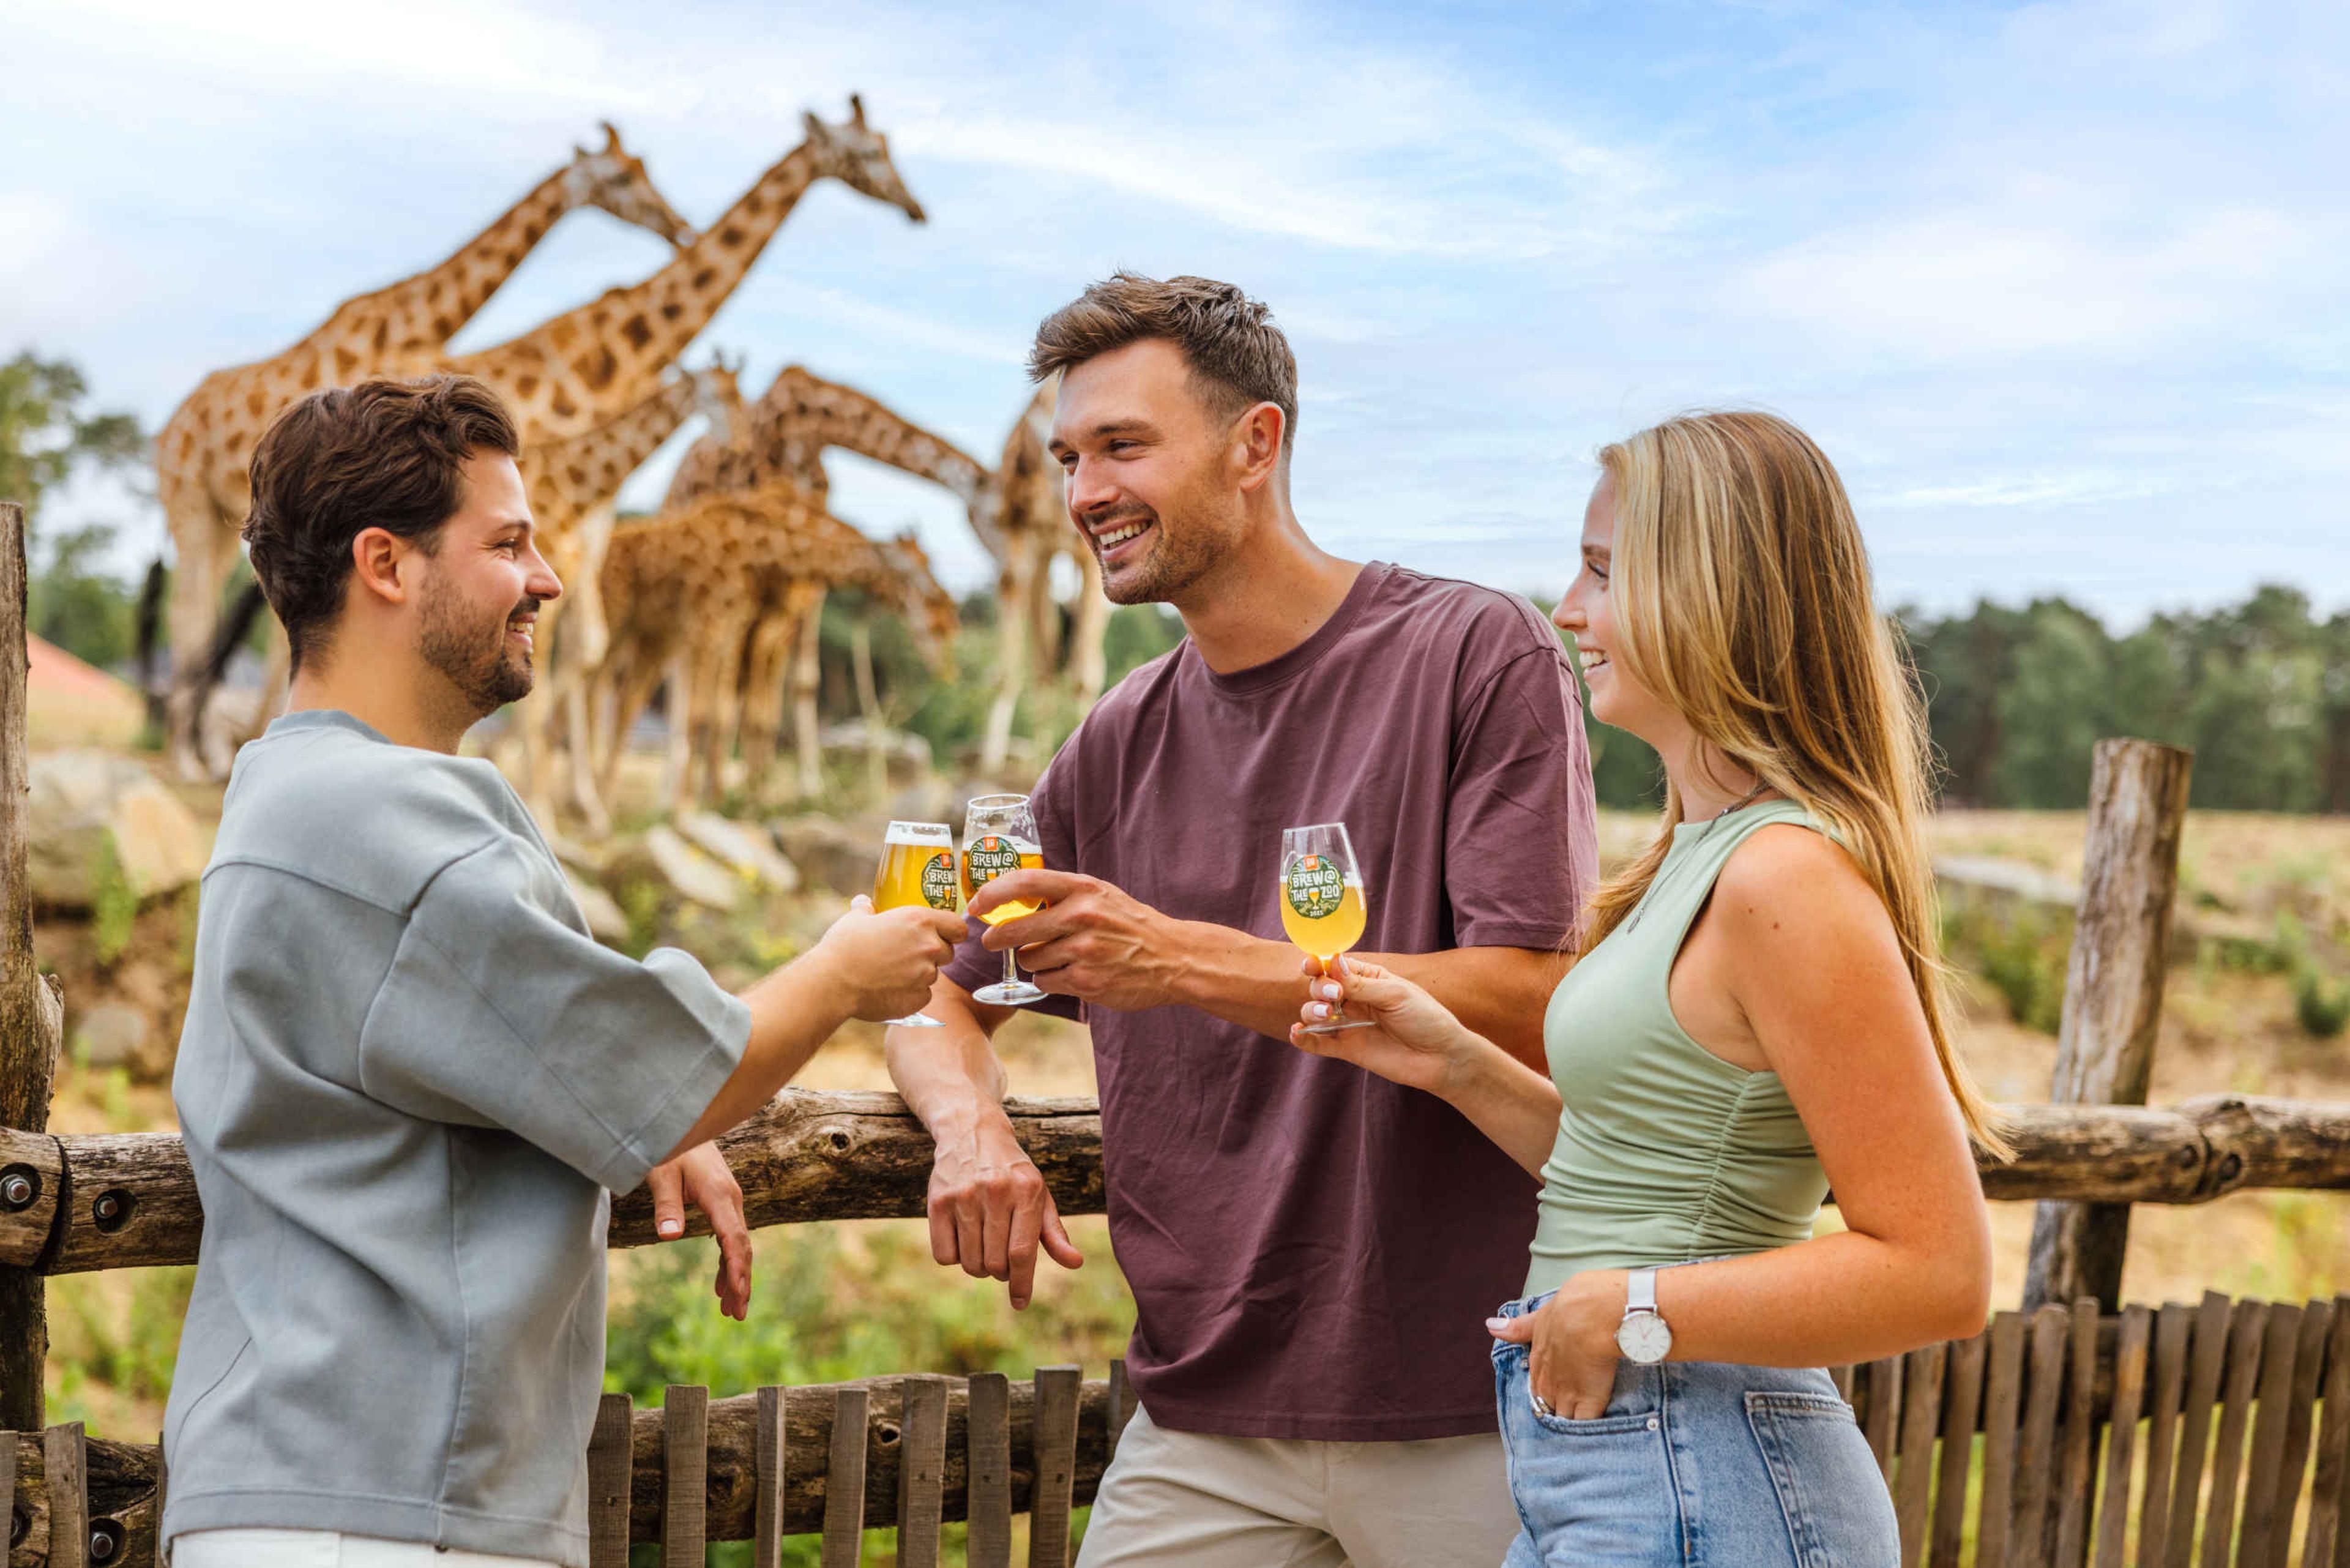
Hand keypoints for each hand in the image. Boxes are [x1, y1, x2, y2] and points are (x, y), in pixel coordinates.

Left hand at [645, 1141, 752, 1320]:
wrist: (684, 1121)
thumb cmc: (670, 1146)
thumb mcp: (660, 1172)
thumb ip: (666, 1204)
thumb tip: (669, 1236)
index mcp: (718, 1194)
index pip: (733, 1238)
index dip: (736, 1268)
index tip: (737, 1294)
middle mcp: (730, 1198)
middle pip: (741, 1247)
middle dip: (741, 1282)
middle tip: (738, 1315)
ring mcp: (729, 1200)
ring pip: (739, 1245)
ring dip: (736, 1276)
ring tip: (731, 1310)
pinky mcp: (722, 1201)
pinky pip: (730, 1237)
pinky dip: (728, 1262)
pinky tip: (721, 1285)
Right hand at [812, 895, 965, 1021]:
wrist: (832, 982)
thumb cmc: (843, 946)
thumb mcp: (855, 918)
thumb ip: (867, 908)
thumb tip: (864, 902)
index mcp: (920, 920)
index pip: (959, 927)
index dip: (952, 932)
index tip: (944, 936)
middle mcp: (930, 946)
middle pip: (948, 952)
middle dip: (933, 954)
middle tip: (908, 955)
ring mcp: (926, 974)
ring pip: (933, 974)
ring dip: (919, 974)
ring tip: (891, 973)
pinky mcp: (918, 998)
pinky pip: (923, 995)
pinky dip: (911, 993)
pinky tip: (889, 989)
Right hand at [926, 1113, 1084, 1309]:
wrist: (972, 1133)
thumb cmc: (1013, 1174)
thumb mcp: (1039, 1196)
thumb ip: (1054, 1232)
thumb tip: (1075, 1263)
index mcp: (1027, 1192)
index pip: (1022, 1253)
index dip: (1021, 1284)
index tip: (1020, 1303)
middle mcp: (995, 1192)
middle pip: (995, 1263)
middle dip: (1000, 1272)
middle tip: (1001, 1258)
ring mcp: (964, 1196)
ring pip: (970, 1263)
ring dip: (978, 1267)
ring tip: (984, 1246)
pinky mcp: (938, 1201)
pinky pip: (945, 1255)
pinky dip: (955, 1257)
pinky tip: (962, 1237)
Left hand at [969, 870, 1185, 1012]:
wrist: (1172, 957)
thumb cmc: (1129, 924)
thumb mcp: (1100, 895)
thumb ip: (1062, 893)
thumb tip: (1010, 895)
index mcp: (1083, 888)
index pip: (1024, 883)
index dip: (992, 894)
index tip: (975, 906)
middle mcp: (1082, 916)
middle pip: (1015, 928)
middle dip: (997, 938)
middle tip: (991, 941)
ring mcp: (1084, 951)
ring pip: (1028, 958)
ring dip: (1033, 960)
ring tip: (1057, 956)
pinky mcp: (1086, 981)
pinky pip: (1045, 981)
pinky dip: (1049, 979)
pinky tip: (1070, 973)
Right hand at [1287, 955, 1477, 1094]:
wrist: (1443, 1058)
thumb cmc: (1427, 1018)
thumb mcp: (1396, 995)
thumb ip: (1361, 985)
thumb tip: (1331, 963)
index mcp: (1369, 978)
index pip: (1335, 966)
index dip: (1319, 963)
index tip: (1312, 964)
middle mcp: (1355, 999)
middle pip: (1320, 987)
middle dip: (1319, 987)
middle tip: (1334, 994)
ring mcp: (1350, 1024)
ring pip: (1315, 1012)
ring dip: (1312, 1010)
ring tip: (1327, 1015)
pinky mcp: (1348, 1049)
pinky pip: (1319, 1043)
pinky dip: (1304, 1038)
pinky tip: (1298, 1032)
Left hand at [1486, 1270, 1628, 1418]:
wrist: (1592, 1313)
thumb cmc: (1572, 1306)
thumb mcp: (1541, 1315)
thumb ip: (1519, 1327)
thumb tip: (1490, 1325)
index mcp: (1538, 1360)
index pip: (1537, 1386)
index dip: (1545, 1392)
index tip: (1553, 1396)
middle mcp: (1548, 1381)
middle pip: (1547, 1406)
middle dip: (1555, 1411)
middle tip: (1566, 1416)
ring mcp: (1567, 1395)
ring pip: (1563, 1420)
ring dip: (1569, 1424)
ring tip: (1577, 1432)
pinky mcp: (1588, 1403)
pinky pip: (1585, 1425)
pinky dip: (1587, 1430)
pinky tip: (1593, 1433)